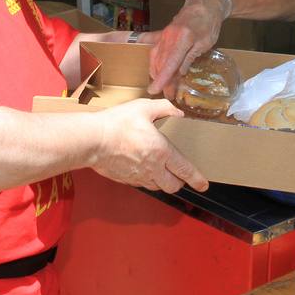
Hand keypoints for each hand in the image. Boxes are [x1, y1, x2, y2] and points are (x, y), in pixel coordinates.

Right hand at [90, 98, 208, 192]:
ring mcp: (138, 176)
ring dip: (164, 182)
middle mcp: (153, 168)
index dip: (197, 179)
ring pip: (158, 187)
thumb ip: (164, 108)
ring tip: (163, 172)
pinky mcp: (126, 180)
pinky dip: (147, 179)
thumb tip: (178, 112)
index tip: (203, 185)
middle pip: (173, 185)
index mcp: (162, 151)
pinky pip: (142, 184)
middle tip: (181, 175)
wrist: (91, 140)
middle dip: (180, 182)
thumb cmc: (117, 123)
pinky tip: (143, 169)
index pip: (185, 170)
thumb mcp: (143, 107)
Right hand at [147, 0, 228, 94]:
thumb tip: (179, 73)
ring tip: (162, 84)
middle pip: (161, 63)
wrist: (204, 5)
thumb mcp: (204, 43)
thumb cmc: (208, 24)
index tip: (155, 90)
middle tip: (167, 94)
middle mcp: (169, 38)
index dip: (162, 79)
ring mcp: (164, 35)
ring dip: (157, 72)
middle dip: (161, 80)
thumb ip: (190, 58)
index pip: (169, 64)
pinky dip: (154, 61)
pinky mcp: (163, 34)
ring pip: (155, 57)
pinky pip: (155, 50)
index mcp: (182, 40)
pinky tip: (155, 70)